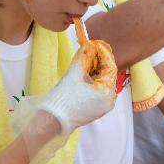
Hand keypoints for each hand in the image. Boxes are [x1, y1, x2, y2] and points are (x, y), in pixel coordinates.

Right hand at [12, 39, 116, 156]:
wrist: (53, 119)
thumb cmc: (64, 97)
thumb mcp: (75, 73)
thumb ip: (83, 57)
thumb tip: (88, 44)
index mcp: (108, 93)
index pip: (110, 68)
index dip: (103, 54)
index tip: (97, 44)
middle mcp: (109, 101)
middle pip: (107, 75)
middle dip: (98, 61)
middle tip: (91, 49)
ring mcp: (103, 107)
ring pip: (102, 82)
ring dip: (95, 70)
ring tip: (86, 59)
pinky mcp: (95, 110)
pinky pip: (98, 91)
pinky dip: (92, 81)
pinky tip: (84, 72)